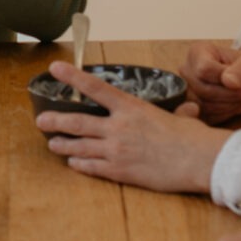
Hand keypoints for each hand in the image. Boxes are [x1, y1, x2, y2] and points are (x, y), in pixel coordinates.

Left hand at [37, 61, 225, 191]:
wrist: (200, 160)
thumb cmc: (193, 138)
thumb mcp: (181, 118)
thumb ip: (175, 115)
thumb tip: (187, 114)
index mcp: (131, 108)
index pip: (95, 87)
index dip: (73, 77)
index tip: (55, 68)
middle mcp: (118, 127)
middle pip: (77, 122)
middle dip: (56, 121)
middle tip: (41, 121)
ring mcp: (116, 150)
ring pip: (79, 146)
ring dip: (62, 145)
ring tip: (52, 144)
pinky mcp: (120, 171)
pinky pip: (91, 167)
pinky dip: (79, 164)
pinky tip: (73, 163)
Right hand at [180, 37, 240, 124]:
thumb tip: (230, 82)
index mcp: (197, 52)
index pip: (204, 70)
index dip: (224, 80)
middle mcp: (186, 70)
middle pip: (203, 89)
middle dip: (230, 96)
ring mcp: (186, 90)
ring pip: (203, 106)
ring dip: (229, 106)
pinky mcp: (192, 108)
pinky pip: (206, 116)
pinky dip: (225, 114)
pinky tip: (235, 106)